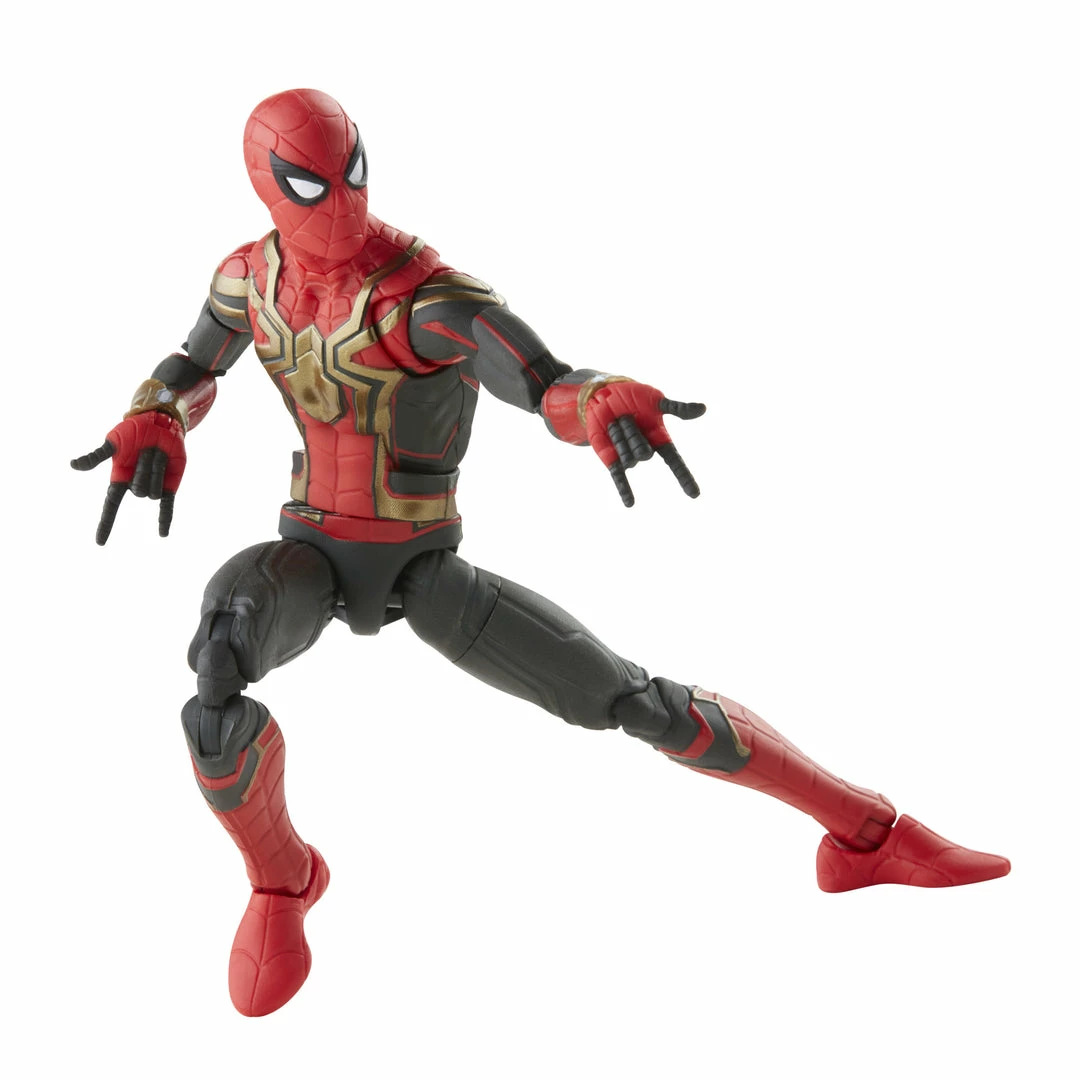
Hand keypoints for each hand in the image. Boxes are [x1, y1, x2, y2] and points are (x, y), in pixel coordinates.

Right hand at [71, 410, 185, 543]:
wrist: (159, 423)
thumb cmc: (132, 431)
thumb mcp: (113, 441)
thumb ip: (97, 456)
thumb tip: (73, 466)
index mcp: (119, 479)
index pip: (111, 506)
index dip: (106, 524)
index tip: (100, 542)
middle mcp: (135, 485)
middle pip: (138, 492)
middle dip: (143, 470)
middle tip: (145, 451)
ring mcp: (153, 486)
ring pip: (154, 492)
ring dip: (156, 468)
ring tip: (156, 453)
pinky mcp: (169, 485)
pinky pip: (167, 506)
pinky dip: (165, 519)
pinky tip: (163, 535)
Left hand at [583, 380, 704, 506]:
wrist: (604, 395)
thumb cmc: (633, 396)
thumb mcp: (655, 399)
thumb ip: (677, 408)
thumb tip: (703, 409)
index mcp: (660, 438)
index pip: (675, 461)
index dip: (684, 477)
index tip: (695, 494)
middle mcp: (646, 450)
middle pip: (644, 453)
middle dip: (633, 433)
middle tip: (626, 416)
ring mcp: (629, 456)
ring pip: (627, 457)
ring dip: (619, 435)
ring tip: (616, 422)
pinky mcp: (612, 459)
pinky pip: (619, 476)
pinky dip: (625, 489)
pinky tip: (630, 504)